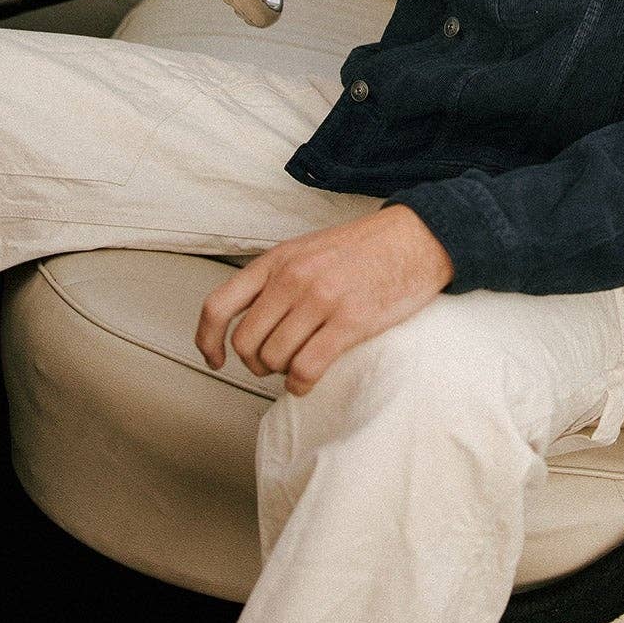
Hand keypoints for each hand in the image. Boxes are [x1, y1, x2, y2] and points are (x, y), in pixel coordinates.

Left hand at [196, 204, 454, 396]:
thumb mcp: (308, 249)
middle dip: (256, 363)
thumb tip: (252, 321)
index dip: (207, 340)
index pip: (219, 305)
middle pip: (245, 343)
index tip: (214, 358)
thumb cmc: (364, 248)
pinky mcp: (349, 322)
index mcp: (277, 260)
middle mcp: (292, 278)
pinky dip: (301, 384)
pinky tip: (310, 378)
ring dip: (282, 372)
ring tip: (300, 363)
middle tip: (276, 362)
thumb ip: (277, 278)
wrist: (416, 238)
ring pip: (273, 359)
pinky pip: (305, 369)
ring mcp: (320, 299)